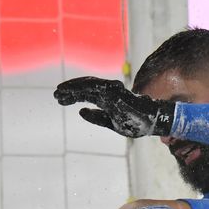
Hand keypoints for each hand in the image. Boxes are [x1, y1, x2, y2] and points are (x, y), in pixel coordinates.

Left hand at [54, 76, 175, 137]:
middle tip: (55, 94)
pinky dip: (82, 88)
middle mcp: (108, 92)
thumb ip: (97, 117)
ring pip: (88, 85)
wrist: (152, 121)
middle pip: (85, 87)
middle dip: (69, 90)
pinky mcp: (115, 93)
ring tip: (59, 93)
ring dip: (73, 88)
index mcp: (106, 99)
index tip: (59, 98)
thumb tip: (81, 111)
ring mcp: (112, 91)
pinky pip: (96, 88)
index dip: (72, 95)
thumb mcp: (111, 123)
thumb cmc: (134, 122)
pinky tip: (70, 92)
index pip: (86, 93)